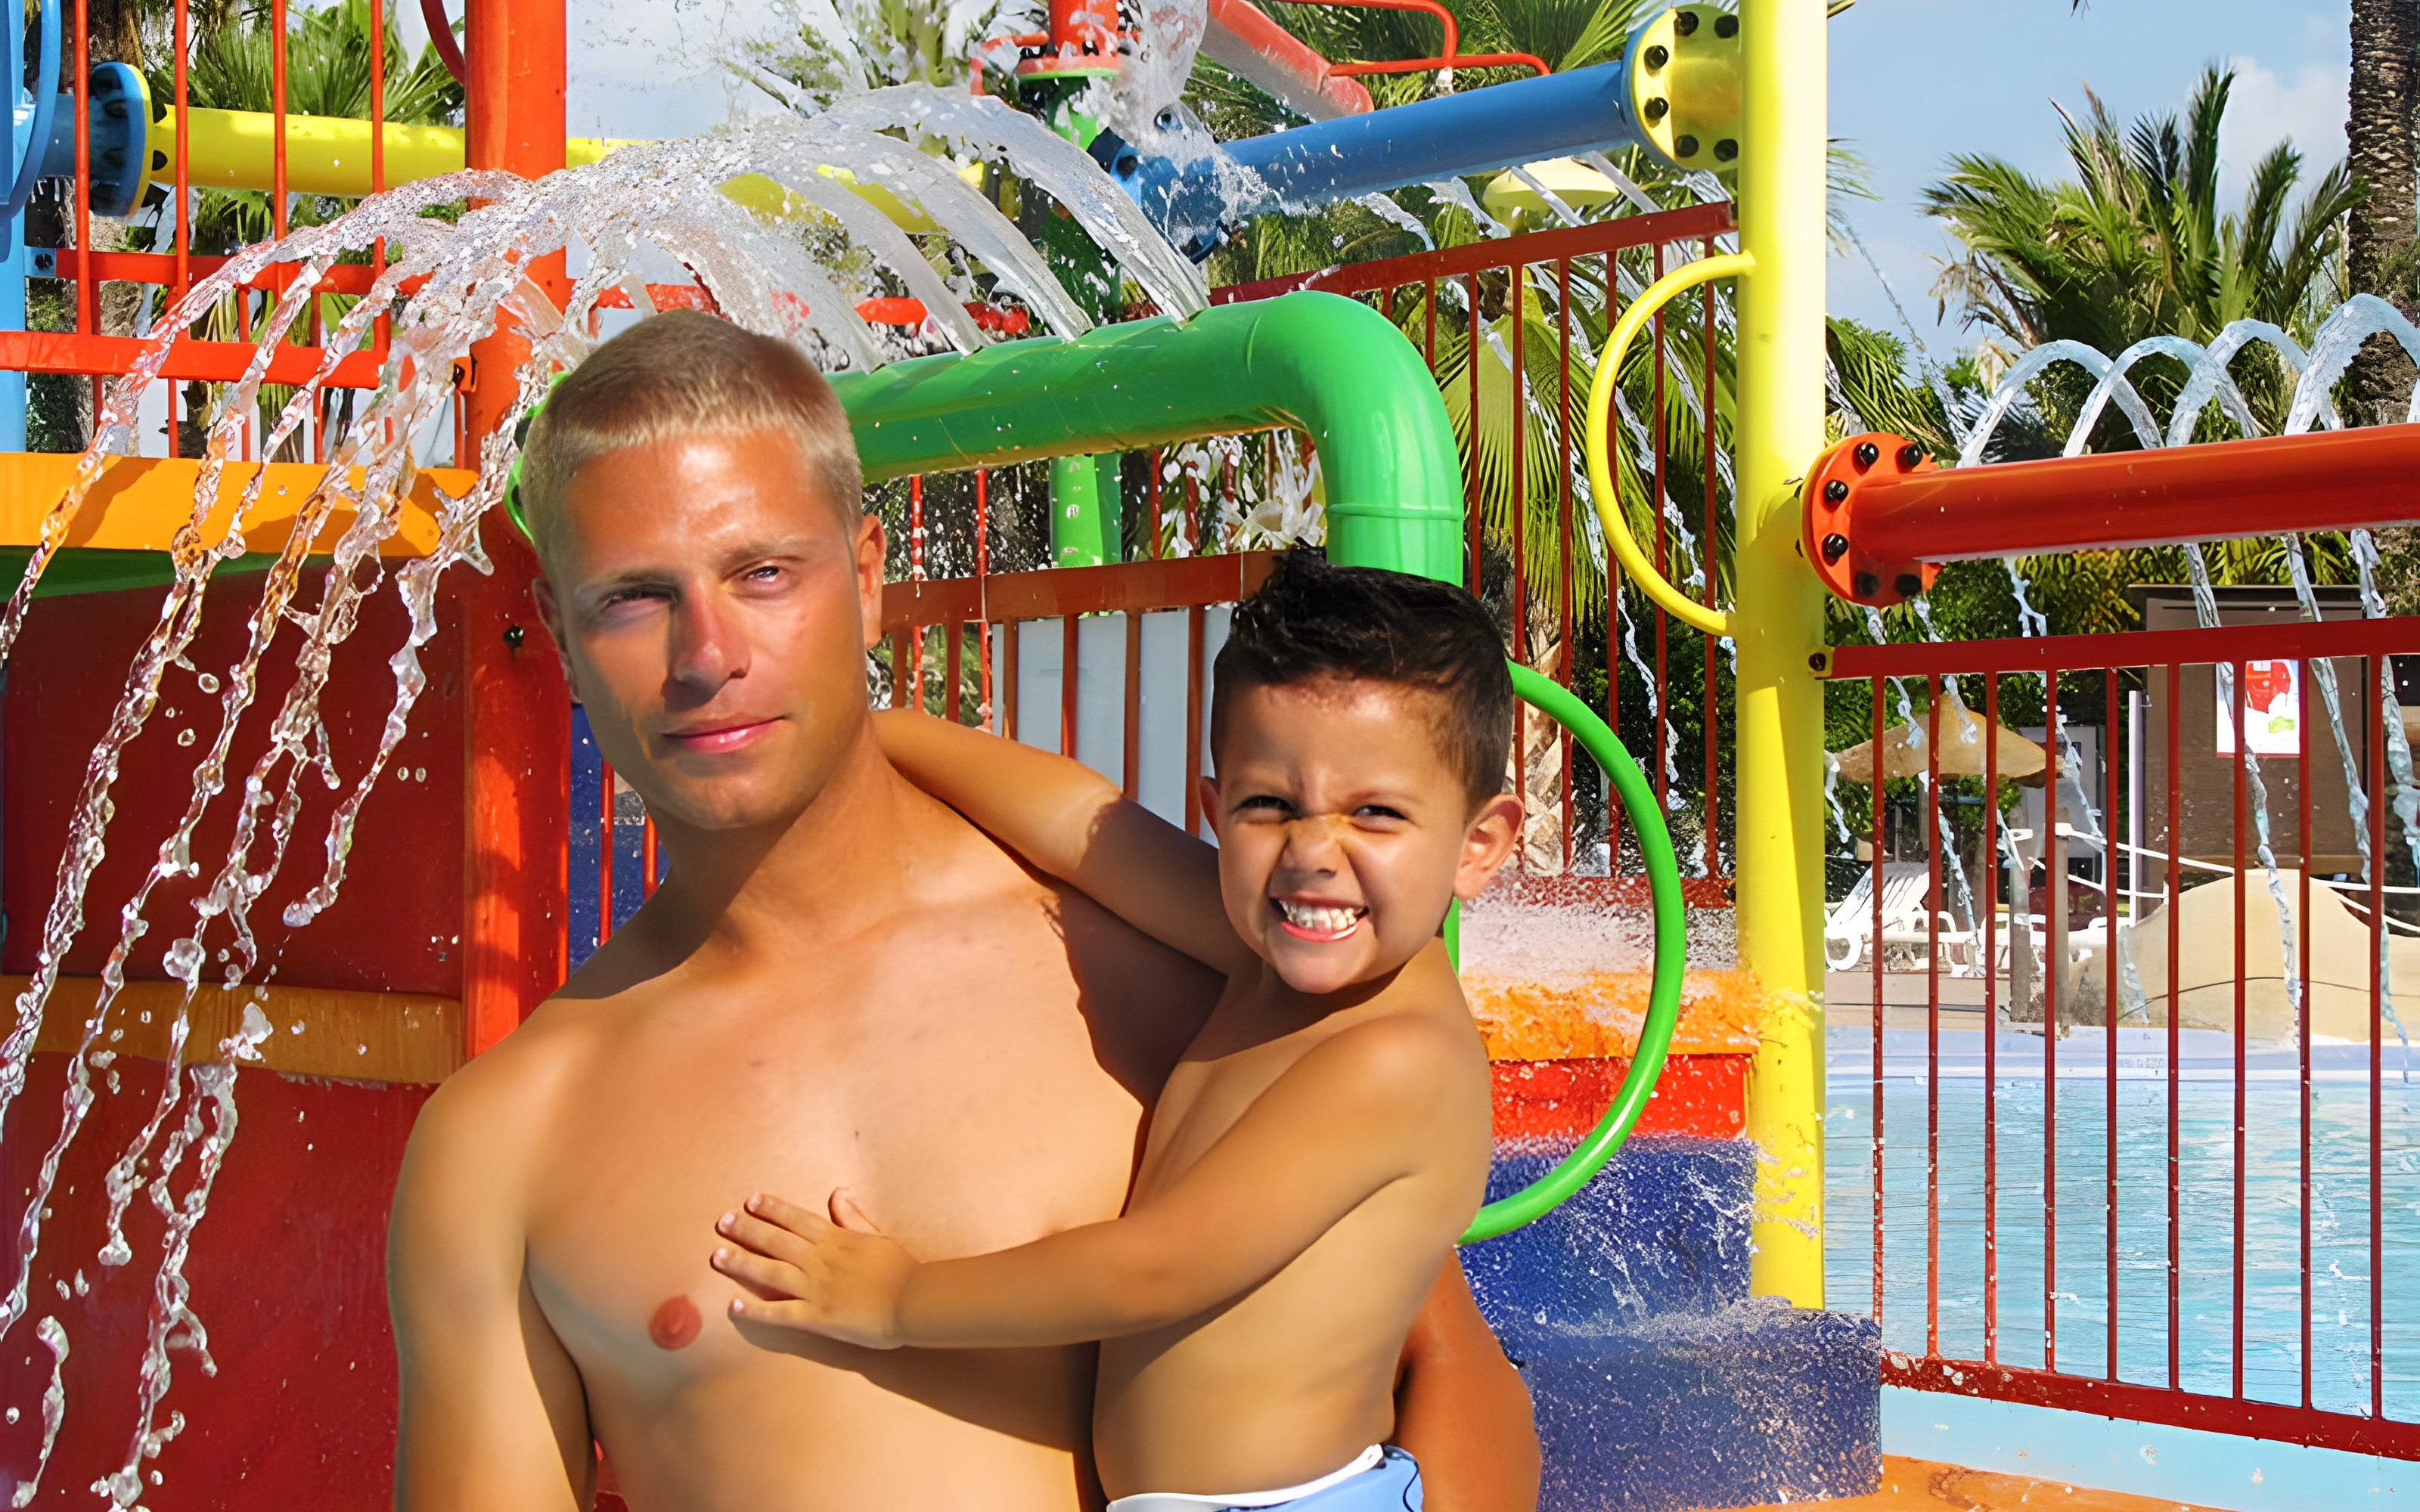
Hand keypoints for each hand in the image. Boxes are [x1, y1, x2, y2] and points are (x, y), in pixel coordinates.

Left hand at [712, 1191, 915, 1348]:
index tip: (750, 1201)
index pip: (796, 1220)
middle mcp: (820, 1261)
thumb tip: (837, 1193)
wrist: (914, 1302)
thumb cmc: (901, 1271)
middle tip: (722, 1222)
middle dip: (747, 1230)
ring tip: (718, 1256)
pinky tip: (734, 1306)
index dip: (772, 1209)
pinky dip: (756, 1310)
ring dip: (742, 1264)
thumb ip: (854, 1217)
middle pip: (776, 1241)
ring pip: (771, 1272)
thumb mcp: (878, 1236)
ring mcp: (816, 1288)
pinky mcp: (816, 1316)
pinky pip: (780, 1312)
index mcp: (836, 1240)